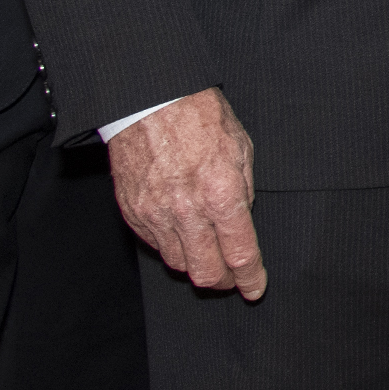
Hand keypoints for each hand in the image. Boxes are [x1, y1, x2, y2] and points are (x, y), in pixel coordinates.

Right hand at [108, 89, 266, 298]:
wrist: (150, 100)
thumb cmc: (199, 117)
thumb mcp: (241, 148)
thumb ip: (244, 189)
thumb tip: (242, 218)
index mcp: (221, 193)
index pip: (240, 255)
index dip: (250, 279)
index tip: (255, 288)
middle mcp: (187, 210)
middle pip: (205, 273)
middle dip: (223, 282)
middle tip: (232, 277)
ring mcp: (156, 214)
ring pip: (178, 264)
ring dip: (196, 265)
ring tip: (207, 253)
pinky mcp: (133, 212)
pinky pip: (155, 245)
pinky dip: (171, 246)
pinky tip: (182, 233)